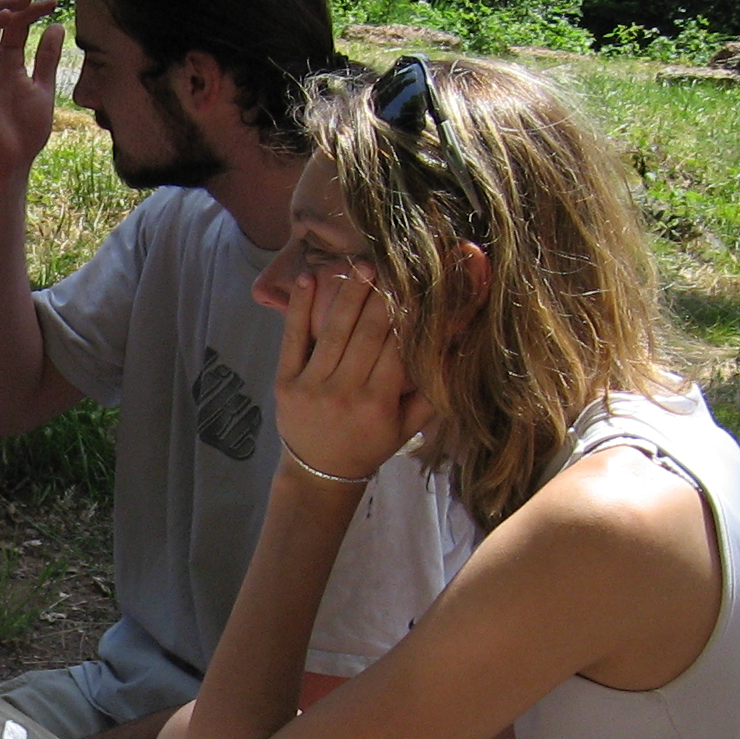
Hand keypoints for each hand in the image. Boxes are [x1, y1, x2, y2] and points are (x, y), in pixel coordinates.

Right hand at [0, 0, 62, 182]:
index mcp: (9, 62)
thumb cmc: (26, 131)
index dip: (31, 12)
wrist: (11, 164)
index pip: (16, 27)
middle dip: (8, 7)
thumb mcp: (43, 89)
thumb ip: (47, 59)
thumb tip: (57, 26)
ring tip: (8, 14)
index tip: (53, 3)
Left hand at [274, 260, 432, 482]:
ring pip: (335, 331)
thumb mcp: (407, 428)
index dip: (408, 316)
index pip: (398, 349)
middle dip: (382, 298)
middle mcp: (345, 393)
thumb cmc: (369, 444)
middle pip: (367, 334)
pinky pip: (293, 339)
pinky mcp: (284, 382)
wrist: (319, 472)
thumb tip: (454, 349)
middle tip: (392, 266)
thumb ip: (431, 392)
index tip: (417, 288)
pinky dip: (299, 308)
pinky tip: (308, 279)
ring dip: (350, 295)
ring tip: (363, 265)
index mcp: (378, 404)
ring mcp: (311, 386)